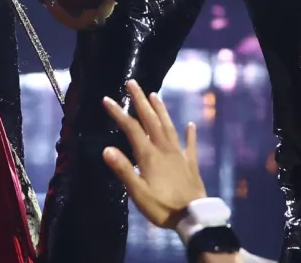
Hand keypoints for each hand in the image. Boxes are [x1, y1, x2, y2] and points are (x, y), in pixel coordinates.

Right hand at [100, 80, 205, 228]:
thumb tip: (106, 148)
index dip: (118, 113)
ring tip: (154, 95)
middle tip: (132, 83)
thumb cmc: (162, 206)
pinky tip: (190, 124)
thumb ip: (123, 170)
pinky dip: (190, 133)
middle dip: (141, 101)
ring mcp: (179, 155)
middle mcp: (164, 149)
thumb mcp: (138, 192)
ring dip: (161, 110)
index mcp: (149, 155)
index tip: (107, 100)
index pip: (131, 129)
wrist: (194, 217)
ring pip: (169, 127)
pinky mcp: (191, 163)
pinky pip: (191, 145)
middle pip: (151, 120)